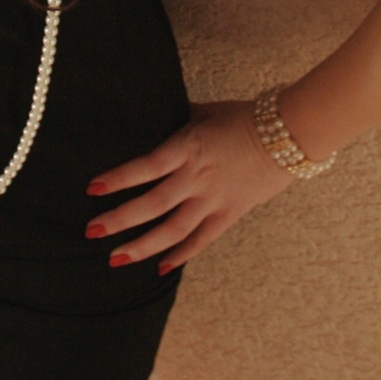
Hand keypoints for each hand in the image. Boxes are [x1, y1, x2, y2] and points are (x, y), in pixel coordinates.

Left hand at [84, 100, 293, 273]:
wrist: (289, 134)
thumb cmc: (243, 117)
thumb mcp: (203, 112)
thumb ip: (174, 120)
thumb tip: (147, 117)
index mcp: (188, 147)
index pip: (147, 166)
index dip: (119, 178)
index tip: (92, 188)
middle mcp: (198, 177)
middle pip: (153, 204)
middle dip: (119, 220)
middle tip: (91, 232)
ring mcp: (214, 199)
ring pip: (174, 230)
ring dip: (143, 246)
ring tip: (116, 258)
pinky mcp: (230, 213)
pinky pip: (202, 240)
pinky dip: (180, 255)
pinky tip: (159, 267)